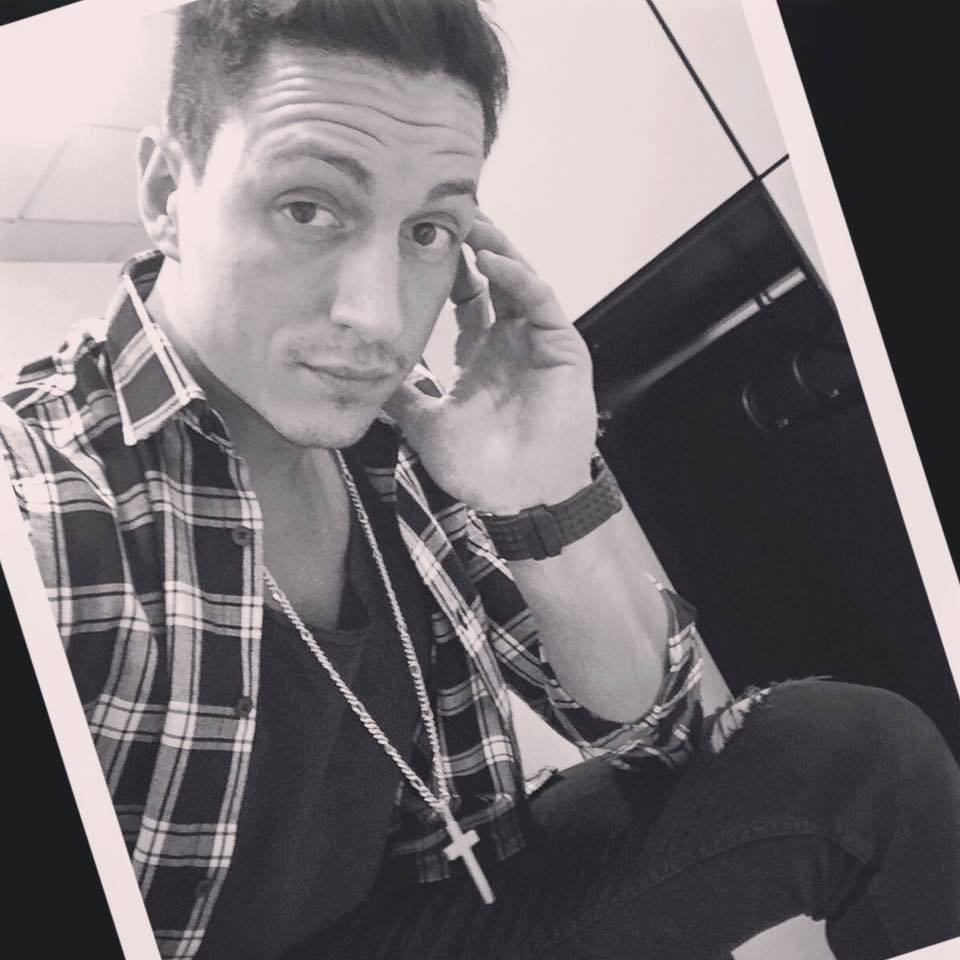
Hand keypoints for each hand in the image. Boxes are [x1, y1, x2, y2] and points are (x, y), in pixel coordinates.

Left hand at [384, 212, 597, 513]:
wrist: (519, 500)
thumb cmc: (480, 469)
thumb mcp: (425, 424)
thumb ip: (399, 396)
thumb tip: (359, 375)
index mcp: (482, 355)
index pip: (466, 298)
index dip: (445, 268)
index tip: (416, 239)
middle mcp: (510, 342)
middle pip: (493, 277)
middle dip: (471, 245)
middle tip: (443, 211)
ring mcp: (537, 343)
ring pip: (518, 279)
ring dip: (495, 248)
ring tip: (469, 220)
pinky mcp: (562, 348)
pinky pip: (540, 302)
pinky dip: (518, 278)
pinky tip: (492, 259)